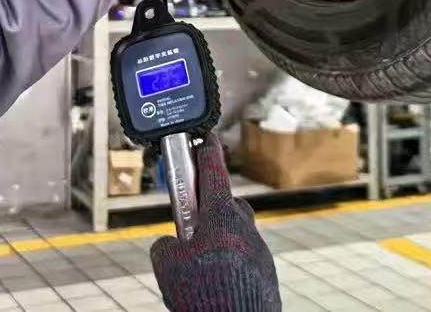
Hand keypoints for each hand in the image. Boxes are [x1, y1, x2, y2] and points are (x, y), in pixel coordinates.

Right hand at [150, 135, 280, 310]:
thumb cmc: (202, 293)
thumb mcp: (167, 264)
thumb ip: (165, 244)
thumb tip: (169, 242)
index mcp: (221, 214)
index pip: (213, 170)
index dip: (207, 151)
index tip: (207, 137)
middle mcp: (244, 225)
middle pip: (226, 203)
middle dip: (210, 207)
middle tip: (192, 224)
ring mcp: (258, 248)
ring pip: (236, 232)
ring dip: (220, 239)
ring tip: (201, 262)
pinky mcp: (266, 270)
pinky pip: (245, 255)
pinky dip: (231, 260)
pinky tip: (217, 277)